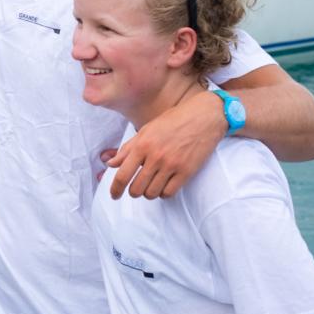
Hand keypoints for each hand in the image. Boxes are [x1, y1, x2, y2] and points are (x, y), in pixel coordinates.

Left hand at [105, 91, 225, 198]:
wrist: (203, 117)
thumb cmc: (173, 121)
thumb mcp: (146, 130)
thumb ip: (127, 148)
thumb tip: (110, 164)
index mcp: (142, 145)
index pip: (123, 175)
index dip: (115, 189)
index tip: (114, 195)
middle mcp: (155, 157)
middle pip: (136, 188)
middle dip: (132, 192)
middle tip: (135, 189)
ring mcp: (172, 165)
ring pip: (151, 193)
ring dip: (147, 193)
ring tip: (150, 185)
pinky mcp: (187, 172)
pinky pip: (169, 193)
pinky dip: (163, 193)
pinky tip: (163, 185)